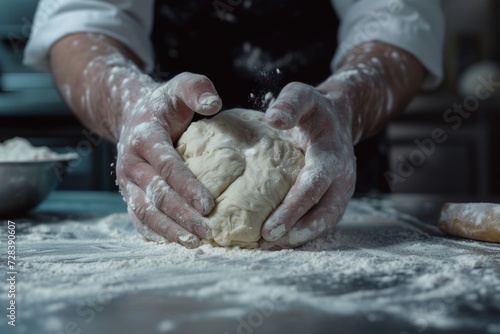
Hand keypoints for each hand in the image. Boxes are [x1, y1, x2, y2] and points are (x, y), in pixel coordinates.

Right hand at [115, 72, 221, 247]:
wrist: (133, 115)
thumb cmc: (165, 105)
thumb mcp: (181, 87)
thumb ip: (197, 89)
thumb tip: (214, 103)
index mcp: (144, 138)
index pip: (166, 165)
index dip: (186, 186)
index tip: (208, 205)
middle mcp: (132, 164)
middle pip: (157, 195)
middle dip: (182, 215)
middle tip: (209, 231)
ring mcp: (128, 183)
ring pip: (146, 212)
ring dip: (169, 230)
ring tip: (195, 243)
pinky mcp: (130, 195)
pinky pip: (140, 219)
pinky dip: (158, 233)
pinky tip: (178, 243)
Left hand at [260, 82, 356, 248]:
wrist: (339, 118)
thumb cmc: (314, 110)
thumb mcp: (302, 96)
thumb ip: (289, 104)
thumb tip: (273, 119)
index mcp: (331, 156)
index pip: (314, 187)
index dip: (293, 210)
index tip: (269, 229)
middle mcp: (342, 178)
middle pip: (323, 214)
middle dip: (296, 233)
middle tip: (266, 245)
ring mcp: (342, 191)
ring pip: (325, 222)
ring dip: (299, 238)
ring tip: (269, 249)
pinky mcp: (336, 198)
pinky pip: (322, 220)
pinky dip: (303, 233)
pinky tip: (281, 240)